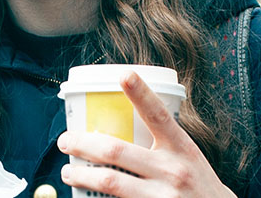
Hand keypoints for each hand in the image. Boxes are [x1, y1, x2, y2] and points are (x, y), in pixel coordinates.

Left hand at [56, 71, 234, 197]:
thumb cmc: (196, 182)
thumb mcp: (187, 155)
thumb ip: (161, 140)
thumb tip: (120, 118)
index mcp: (181, 148)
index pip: (159, 115)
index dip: (141, 94)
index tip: (124, 74)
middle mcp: (173, 170)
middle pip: (116, 150)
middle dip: (82, 143)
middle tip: (64, 140)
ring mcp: (163, 196)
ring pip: (110, 180)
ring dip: (81, 174)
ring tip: (68, 171)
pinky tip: (85, 195)